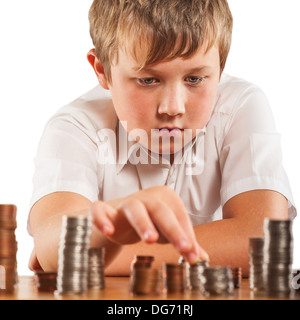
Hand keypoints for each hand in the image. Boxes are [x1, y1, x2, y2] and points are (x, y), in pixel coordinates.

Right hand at [90, 186, 208, 263]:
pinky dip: (103, 219)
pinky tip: (109, 232)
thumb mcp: (166, 230)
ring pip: (134, 208)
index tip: (194, 257)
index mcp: (165, 197)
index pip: (179, 217)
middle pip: (160, 210)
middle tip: (184, 248)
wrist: (115, 216)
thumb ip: (182, 241)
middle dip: (173, 229)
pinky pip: (100, 210)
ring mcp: (125, 202)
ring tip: (150, 240)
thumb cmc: (147, 221)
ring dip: (143, 222)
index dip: (187, 236)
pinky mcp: (105, 210)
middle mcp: (146, 197)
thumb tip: (201, 258)